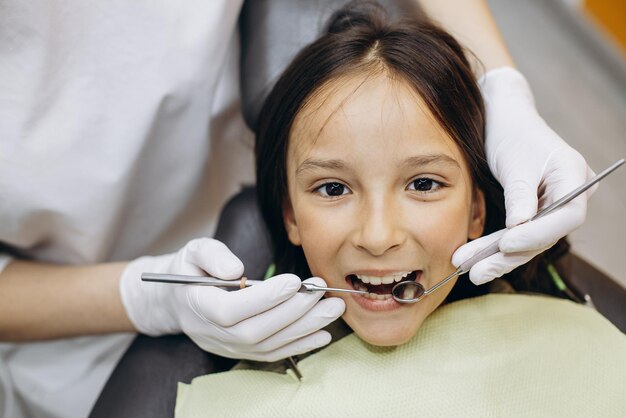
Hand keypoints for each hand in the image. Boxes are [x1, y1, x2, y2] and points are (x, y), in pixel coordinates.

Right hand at [119, 238, 344, 360]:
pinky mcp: (242, 352)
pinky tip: (323, 333)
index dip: (264, 299)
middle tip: (323, 292)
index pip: (231, 311)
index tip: (294, 281)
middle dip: (294, 312)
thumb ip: (212, 256)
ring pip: (269, 344)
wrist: (178, 298)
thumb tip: (236, 270)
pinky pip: (273, 354)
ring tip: (332, 309)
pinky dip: (300, 346)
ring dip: (304, 328)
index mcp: (198, 306)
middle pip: (256, 331)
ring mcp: (228, 347)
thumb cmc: (190, 270)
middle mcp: (212, 333)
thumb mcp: (194, 251)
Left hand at [453, 67, 591, 284]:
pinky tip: (475, 261)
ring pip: (528, 240)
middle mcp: (569, 194)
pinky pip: (518, 235)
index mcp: (574, 176)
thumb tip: (519, 227)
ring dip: (497, 257)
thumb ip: (520, 194)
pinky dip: (496, 248)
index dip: (537, 233)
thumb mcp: (514, 161)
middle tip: (477, 270)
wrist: (502, 117)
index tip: (506, 242)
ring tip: (469, 270)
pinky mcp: (533, 212)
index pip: (567, 216)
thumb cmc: (510, 132)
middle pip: (545, 235)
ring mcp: (551, 205)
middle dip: (508, 254)